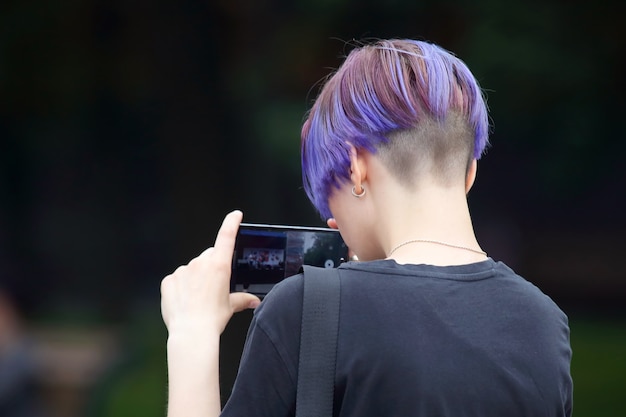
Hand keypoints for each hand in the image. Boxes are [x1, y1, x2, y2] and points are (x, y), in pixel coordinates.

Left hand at [161, 210, 260, 337]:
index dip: (232, 223)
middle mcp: (200, 263)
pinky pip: (177, 279)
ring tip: (198, 299)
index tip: (236, 214)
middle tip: (213, 287)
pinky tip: (185, 301)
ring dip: (195, 278)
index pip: (226, 237)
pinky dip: (181, 287)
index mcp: (219, 266)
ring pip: (192, 269)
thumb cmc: (212, 319)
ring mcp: (183, 270)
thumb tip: (254, 301)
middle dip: (212, 266)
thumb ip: (243, 299)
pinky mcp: (169, 280)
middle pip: (209, 256)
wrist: (191, 332)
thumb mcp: (231, 307)